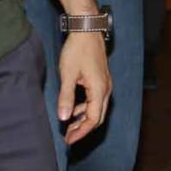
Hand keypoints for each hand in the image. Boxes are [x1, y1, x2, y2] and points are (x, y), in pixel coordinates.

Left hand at [57, 31, 110, 145]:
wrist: (87, 29)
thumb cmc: (77, 50)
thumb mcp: (68, 75)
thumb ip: (66, 98)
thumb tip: (64, 118)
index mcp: (99, 90)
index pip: (93, 119)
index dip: (81, 132)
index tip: (68, 140)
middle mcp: (106, 88)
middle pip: (98, 117)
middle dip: (84, 129)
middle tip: (68, 137)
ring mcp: (105, 83)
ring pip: (98, 109)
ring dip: (84, 119)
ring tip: (69, 125)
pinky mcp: (102, 79)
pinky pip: (97, 100)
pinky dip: (86, 108)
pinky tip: (75, 109)